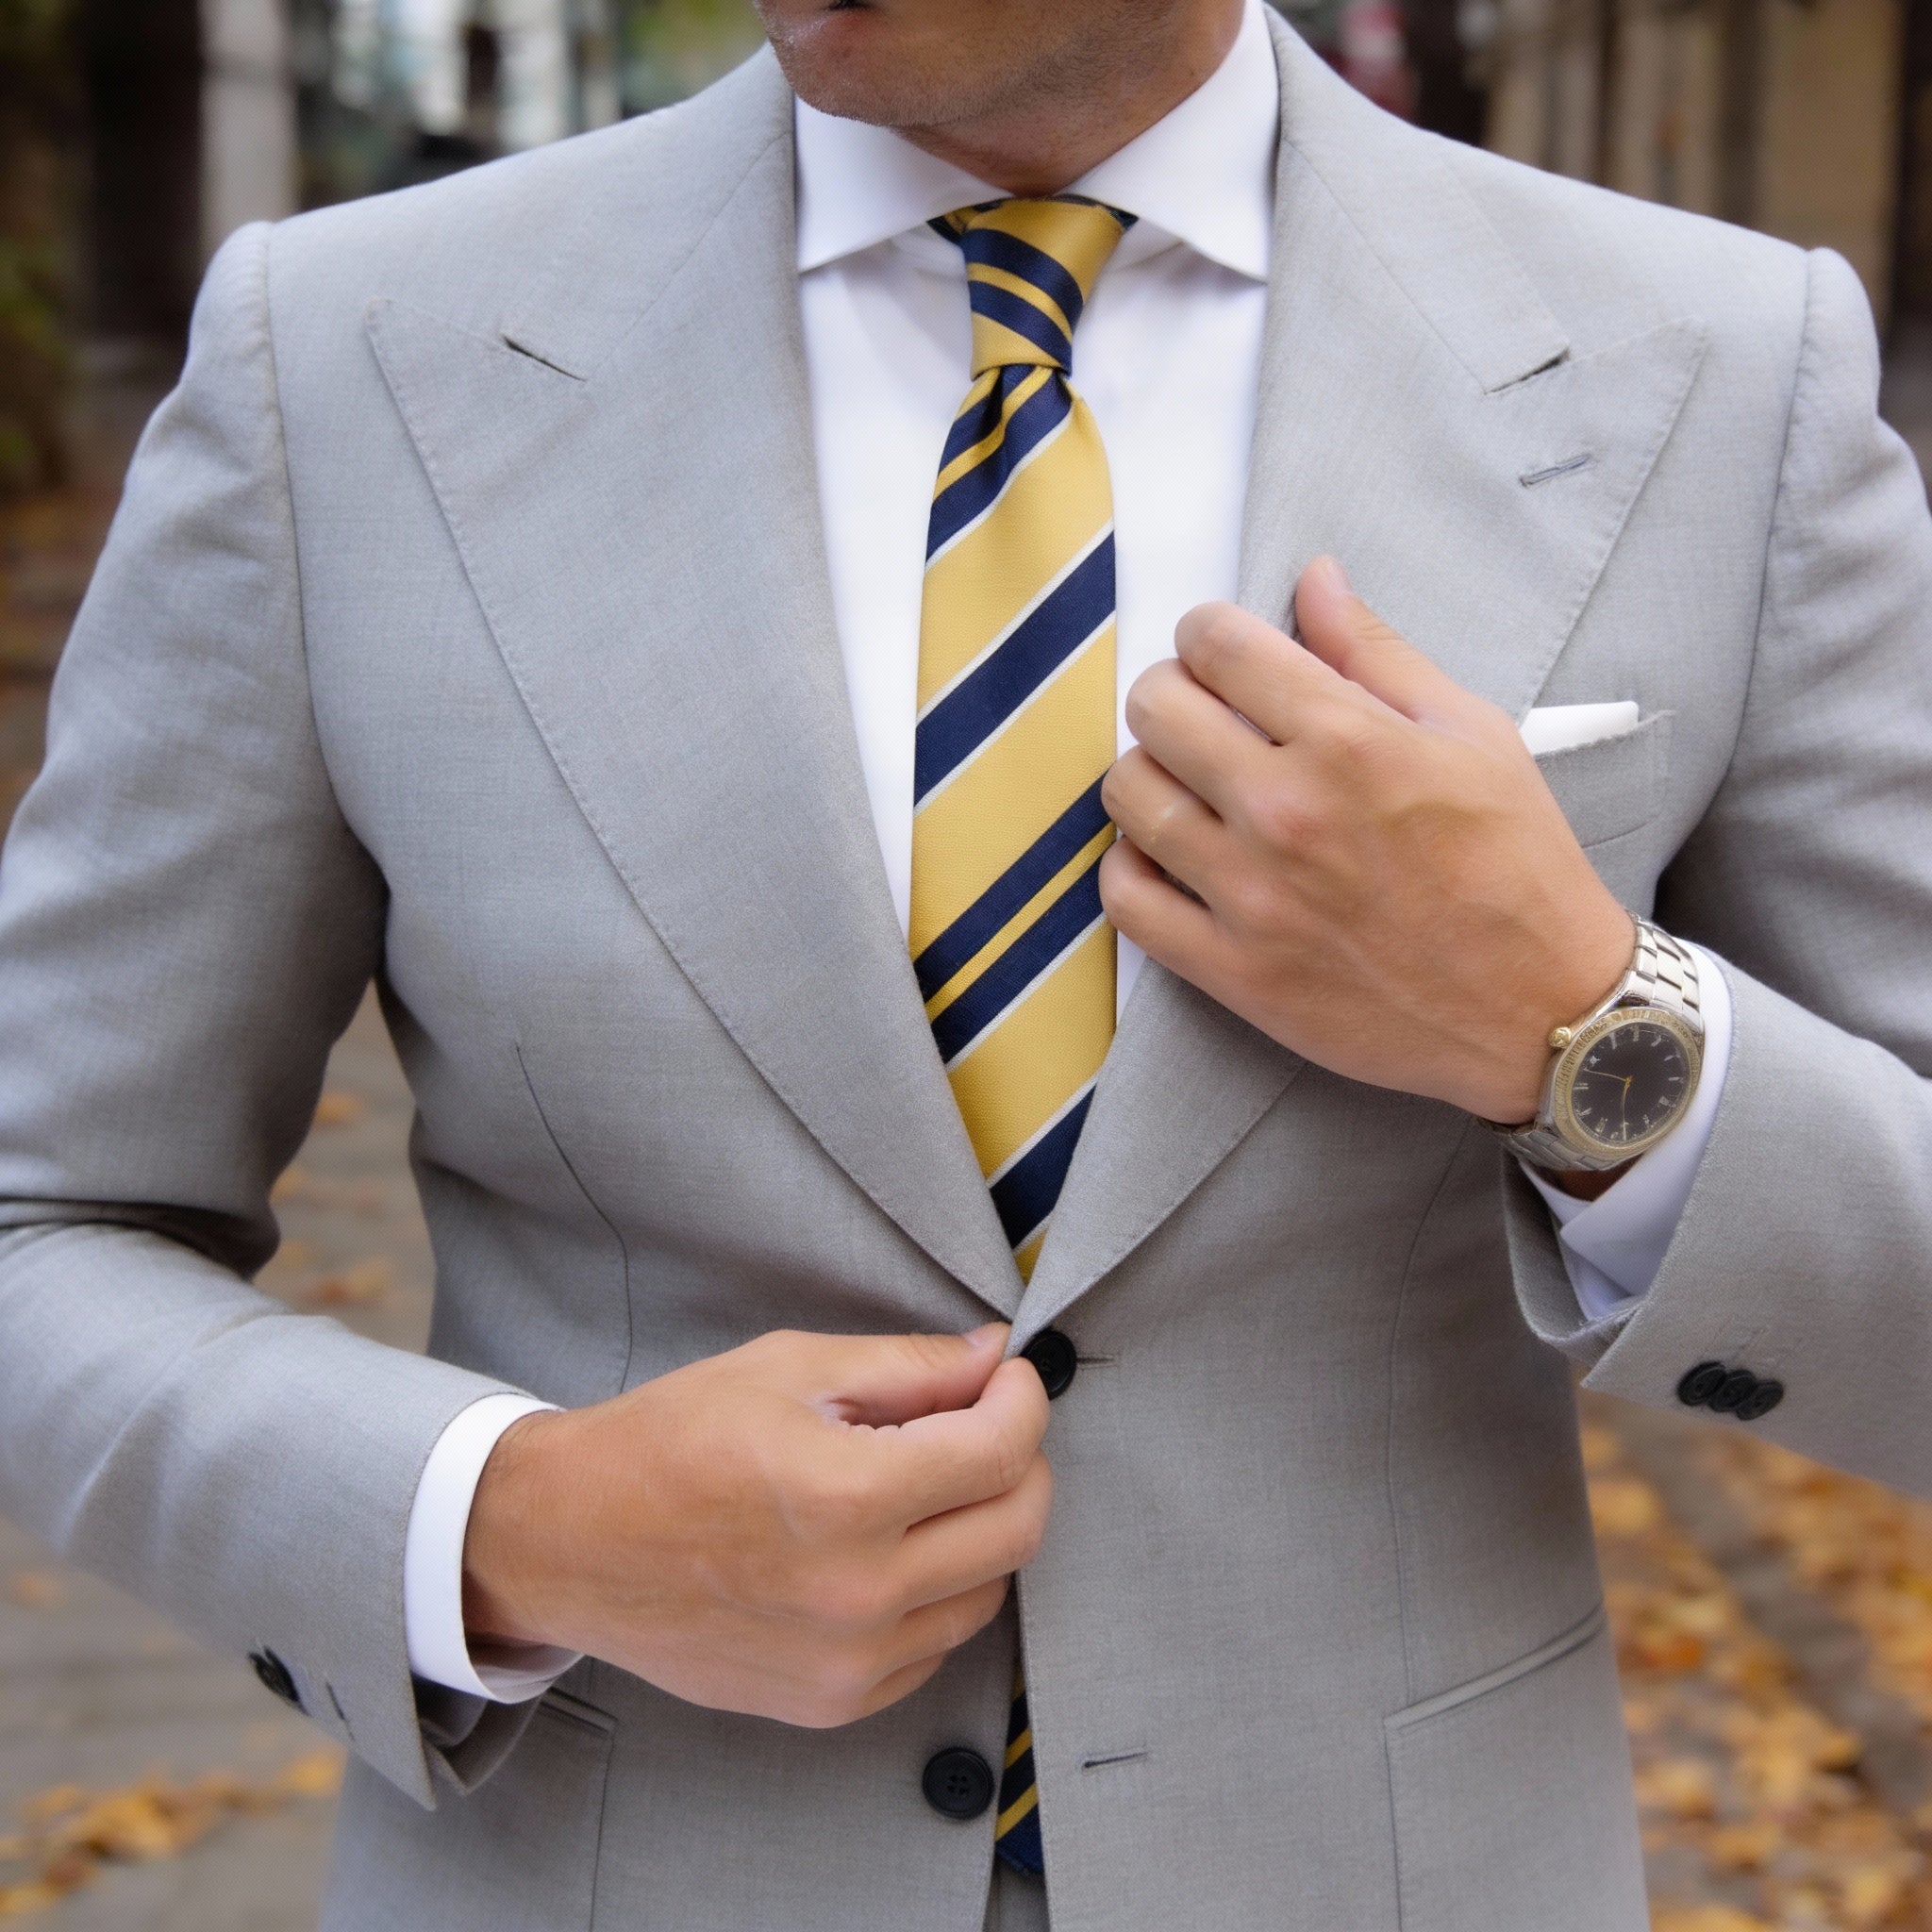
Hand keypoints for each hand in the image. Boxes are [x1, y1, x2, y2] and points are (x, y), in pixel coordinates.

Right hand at [462, 1325, 1050, 1727]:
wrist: (569, 1541)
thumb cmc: (669, 1440)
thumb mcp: (789, 1369)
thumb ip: (908, 1367)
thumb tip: (995, 1357)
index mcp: (847, 1497)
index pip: (1002, 1451)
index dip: (1022, 1399)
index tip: (1008, 1377)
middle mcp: (858, 1595)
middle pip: (1018, 1528)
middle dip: (1020, 1461)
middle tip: (982, 1423)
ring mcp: (847, 1664)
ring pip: (987, 1593)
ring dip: (981, 1530)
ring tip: (924, 1486)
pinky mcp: (829, 1704)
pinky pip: (934, 1646)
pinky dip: (936, 1592)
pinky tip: (887, 1548)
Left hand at [1099, 557, 1633, 1123]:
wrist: (1541, 1010)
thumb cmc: (1517, 866)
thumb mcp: (1472, 734)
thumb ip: (1376, 653)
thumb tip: (1314, 579)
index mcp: (1348, 741)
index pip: (1215, 644)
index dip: (1208, 633)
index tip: (1222, 652)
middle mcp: (1286, 811)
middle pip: (1155, 709)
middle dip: (1173, 693)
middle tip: (1205, 714)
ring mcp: (1251, 896)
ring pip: (1128, 795)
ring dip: (1148, 774)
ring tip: (1189, 785)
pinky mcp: (1232, 971)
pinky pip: (1126, 899)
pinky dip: (1131, 866)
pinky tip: (1168, 855)